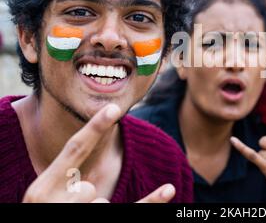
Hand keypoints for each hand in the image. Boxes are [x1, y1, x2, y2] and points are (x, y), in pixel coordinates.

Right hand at [23, 104, 175, 202]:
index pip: (74, 150)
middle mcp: (54, 204)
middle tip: (64, 211)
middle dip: (82, 200)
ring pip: (101, 202)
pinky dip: (151, 201)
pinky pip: (131, 210)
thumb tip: (89, 181)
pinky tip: (168, 189)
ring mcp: (75, 215)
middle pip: (88, 188)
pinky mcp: (94, 222)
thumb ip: (64, 182)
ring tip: (71, 216)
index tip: (114, 109)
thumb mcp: (42, 198)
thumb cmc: (48, 210)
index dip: (95, 128)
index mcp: (41, 190)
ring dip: (90, 212)